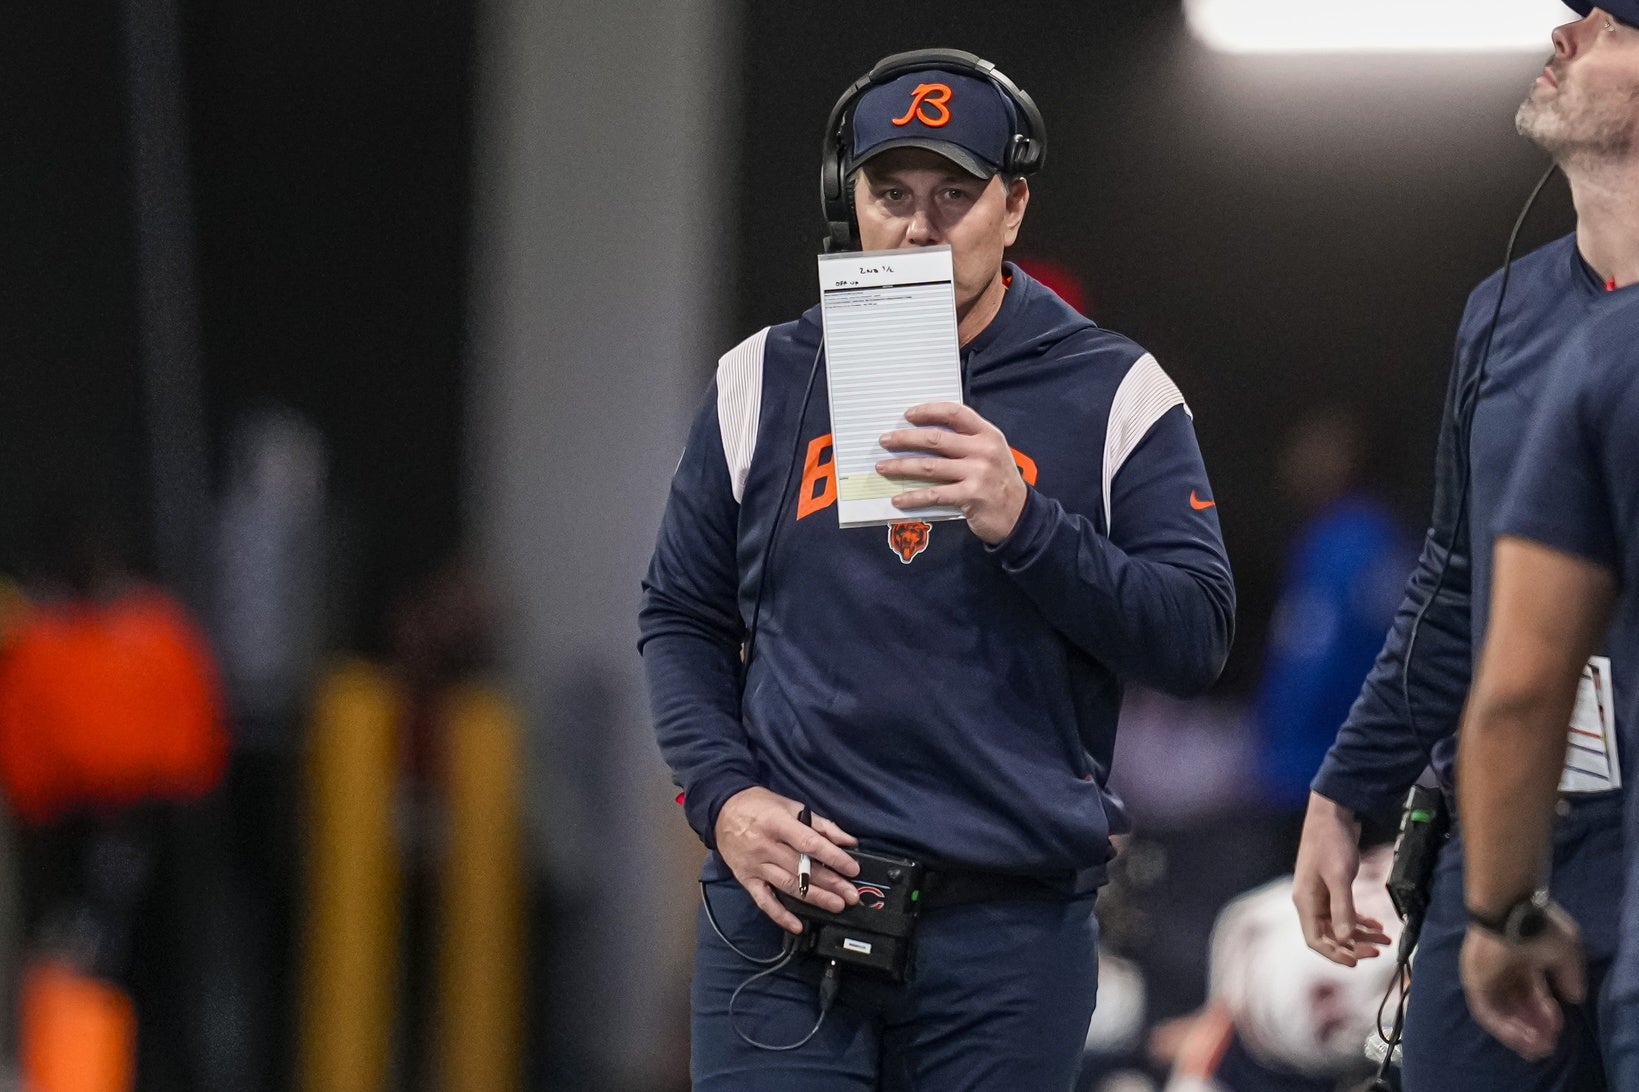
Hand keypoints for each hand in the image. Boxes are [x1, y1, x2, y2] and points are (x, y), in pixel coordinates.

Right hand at [714, 786, 860, 933]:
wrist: (721, 810)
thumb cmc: (759, 805)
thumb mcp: (791, 806)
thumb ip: (821, 824)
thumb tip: (848, 841)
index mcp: (777, 823)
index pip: (809, 843)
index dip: (833, 857)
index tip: (852, 868)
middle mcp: (765, 846)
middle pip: (801, 868)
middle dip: (830, 883)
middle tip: (851, 895)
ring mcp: (754, 865)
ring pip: (788, 885)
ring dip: (814, 897)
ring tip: (836, 905)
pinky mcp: (746, 879)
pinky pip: (764, 900)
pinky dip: (780, 915)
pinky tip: (797, 926)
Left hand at [876, 402, 1026, 543]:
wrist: (1020, 516)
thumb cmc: (999, 483)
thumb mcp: (992, 453)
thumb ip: (967, 442)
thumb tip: (926, 436)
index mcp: (988, 434)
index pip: (955, 413)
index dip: (929, 411)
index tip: (908, 415)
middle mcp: (983, 450)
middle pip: (935, 439)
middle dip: (905, 439)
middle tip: (885, 440)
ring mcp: (977, 473)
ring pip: (929, 466)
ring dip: (901, 467)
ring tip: (883, 467)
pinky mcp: (970, 496)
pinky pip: (934, 494)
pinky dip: (913, 497)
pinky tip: (899, 499)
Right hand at [1293, 792, 1390, 965]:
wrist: (1332, 814)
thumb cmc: (1330, 842)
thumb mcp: (1339, 876)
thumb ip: (1342, 908)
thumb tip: (1345, 938)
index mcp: (1305, 901)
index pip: (1316, 940)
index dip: (1335, 955)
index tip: (1357, 962)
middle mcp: (1310, 901)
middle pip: (1329, 936)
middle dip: (1353, 946)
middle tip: (1377, 950)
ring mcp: (1321, 894)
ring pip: (1339, 925)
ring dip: (1361, 935)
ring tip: (1385, 939)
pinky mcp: (1332, 886)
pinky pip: (1344, 912)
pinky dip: (1360, 920)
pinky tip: (1377, 924)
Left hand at [1461, 904, 1584, 1059]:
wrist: (1511, 911)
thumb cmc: (1539, 926)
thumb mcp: (1566, 952)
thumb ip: (1570, 976)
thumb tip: (1574, 998)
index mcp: (1523, 959)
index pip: (1533, 993)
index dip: (1545, 1013)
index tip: (1558, 1028)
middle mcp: (1503, 969)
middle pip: (1517, 1006)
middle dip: (1534, 1027)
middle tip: (1548, 1046)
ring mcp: (1486, 975)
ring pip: (1502, 1012)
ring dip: (1519, 1032)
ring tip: (1538, 1046)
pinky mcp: (1474, 981)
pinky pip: (1486, 1011)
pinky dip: (1503, 1027)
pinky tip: (1522, 1038)